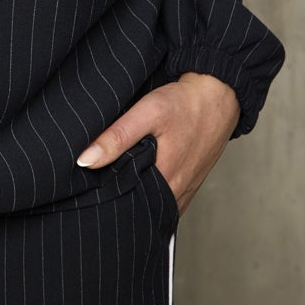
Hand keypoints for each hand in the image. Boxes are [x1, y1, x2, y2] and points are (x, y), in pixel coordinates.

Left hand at [74, 72, 240, 216]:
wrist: (219, 95)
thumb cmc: (186, 103)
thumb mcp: (148, 112)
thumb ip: (117, 137)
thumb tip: (85, 161)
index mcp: (166, 181)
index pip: (128, 207)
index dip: (107, 201)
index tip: (88, 193)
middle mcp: (178, 192)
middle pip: (141, 209)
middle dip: (120, 201)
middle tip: (97, 190)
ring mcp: (186, 190)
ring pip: (155, 205)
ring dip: (137, 197)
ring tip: (115, 185)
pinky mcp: (190, 182)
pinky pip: (167, 198)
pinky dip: (152, 193)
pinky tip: (139, 179)